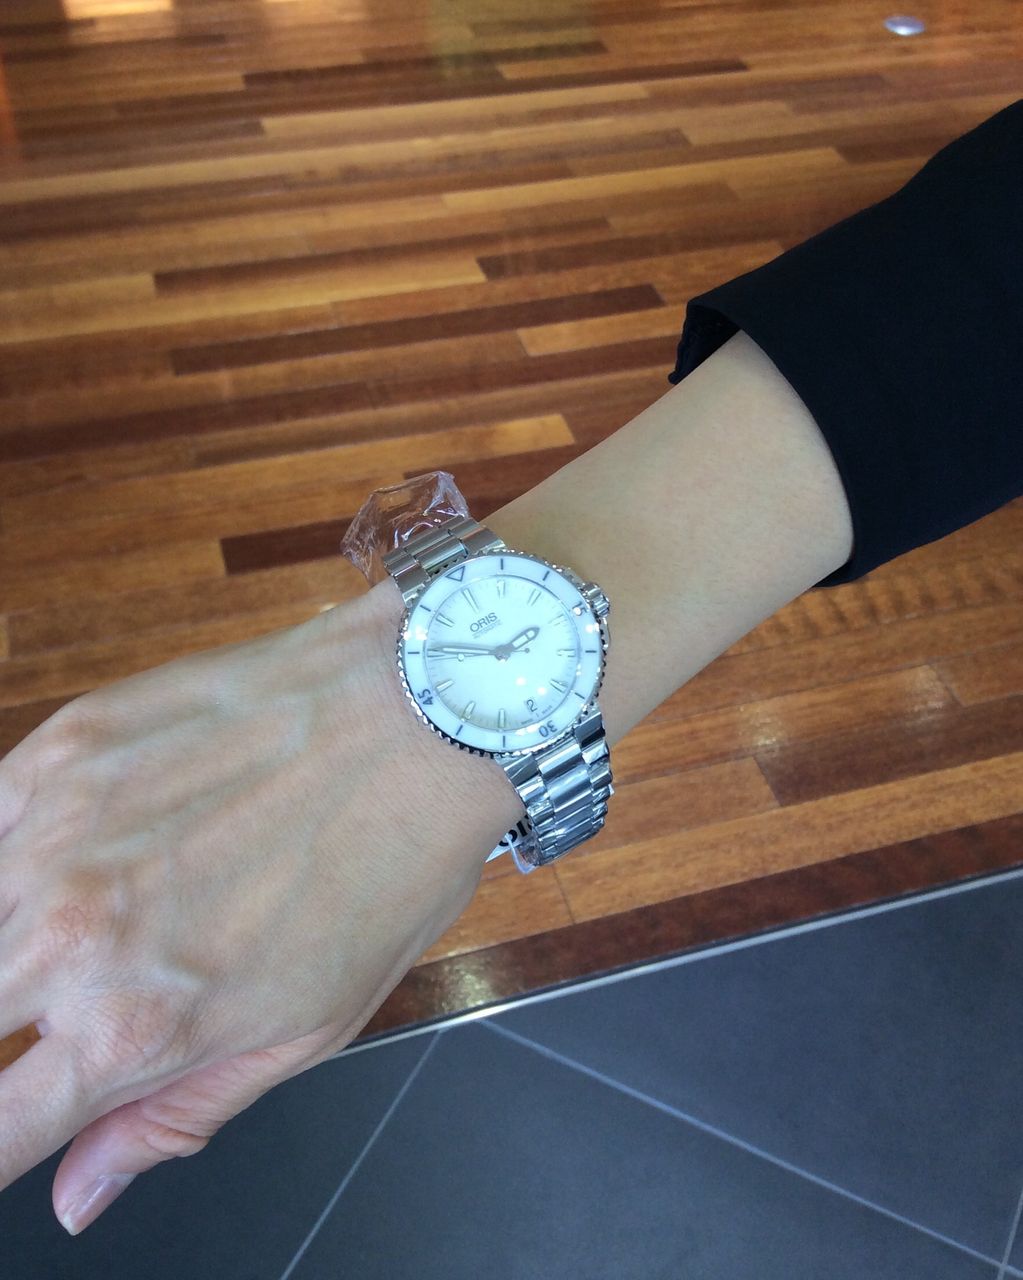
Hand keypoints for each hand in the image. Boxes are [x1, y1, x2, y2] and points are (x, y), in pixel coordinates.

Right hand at [0, 579, 522, 1234]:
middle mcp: (69, 939)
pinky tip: (72, 851)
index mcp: (133, 1029)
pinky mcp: (61, 750)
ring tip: (106, 915)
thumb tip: (78, 1196)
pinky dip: (14, 854)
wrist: (417, 720)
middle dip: (9, 1030)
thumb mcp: (308, 1031)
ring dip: (13, 941)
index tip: (16, 1119)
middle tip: (76, 1000)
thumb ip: (175, 1116)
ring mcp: (54, 835)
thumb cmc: (388, 871)